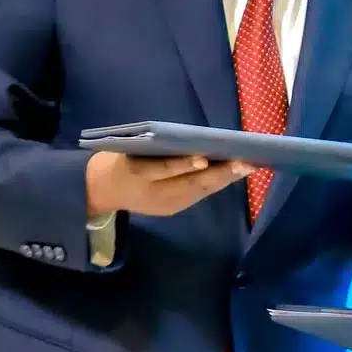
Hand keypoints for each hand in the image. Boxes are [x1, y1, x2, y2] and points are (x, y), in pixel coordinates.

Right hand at [84, 151, 254, 218]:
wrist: (103, 189)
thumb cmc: (122, 158)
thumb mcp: (130, 148)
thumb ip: (158, 146)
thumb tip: (196, 141)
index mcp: (135, 173)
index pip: (162, 170)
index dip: (183, 165)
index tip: (204, 158)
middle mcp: (151, 194)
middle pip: (189, 185)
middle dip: (219, 174)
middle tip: (244, 162)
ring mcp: (163, 205)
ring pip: (198, 192)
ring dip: (224, 180)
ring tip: (247, 166)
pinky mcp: (172, 210)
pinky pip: (197, 196)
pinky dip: (216, 184)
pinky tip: (233, 174)